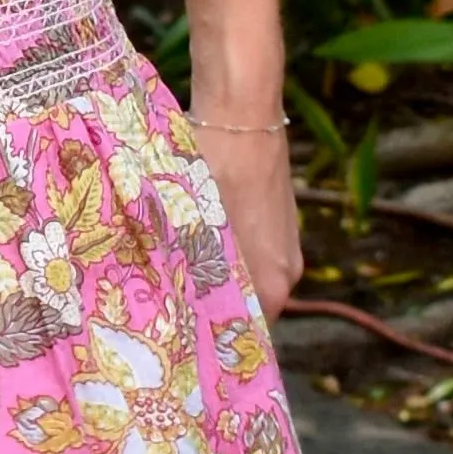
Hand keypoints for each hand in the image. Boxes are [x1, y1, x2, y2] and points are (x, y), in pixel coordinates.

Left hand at [183, 100, 301, 319]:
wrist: (243, 111)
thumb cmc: (212, 170)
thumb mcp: (187, 228)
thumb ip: (185, 276)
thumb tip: (165, 309)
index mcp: (271, 285)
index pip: (241, 336)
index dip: (208, 341)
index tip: (175, 342)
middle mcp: (287, 273)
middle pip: (246, 308)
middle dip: (209, 310)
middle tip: (165, 312)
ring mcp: (287, 245)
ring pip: (248, 278)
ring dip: (218, 279)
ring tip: (174, 276)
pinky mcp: (282, 220)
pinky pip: (254, 252)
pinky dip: (229, 254)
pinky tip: (196, 240)